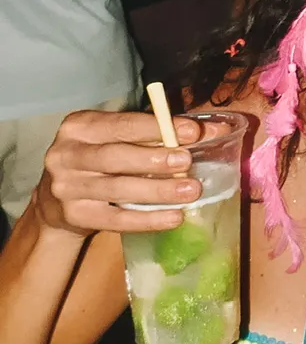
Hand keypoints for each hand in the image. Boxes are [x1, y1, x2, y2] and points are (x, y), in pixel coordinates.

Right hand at [38, 110, 204, 237]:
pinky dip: (148, 219)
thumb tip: (212, 130)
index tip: (193, 132)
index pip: (121, 124)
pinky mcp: (75, 216)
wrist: (55, 201)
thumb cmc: (98, 160)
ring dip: (157, 190)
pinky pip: (116, 220)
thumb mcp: (116, 139)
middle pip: (114, 157)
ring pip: (118, 189)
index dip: (157, 128)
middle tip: (187, 162)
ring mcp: (67, 188)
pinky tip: (174, 217)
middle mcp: (66, 154)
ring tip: (190, 191)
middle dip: (154, 159)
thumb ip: (158, 133)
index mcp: (79, 126)